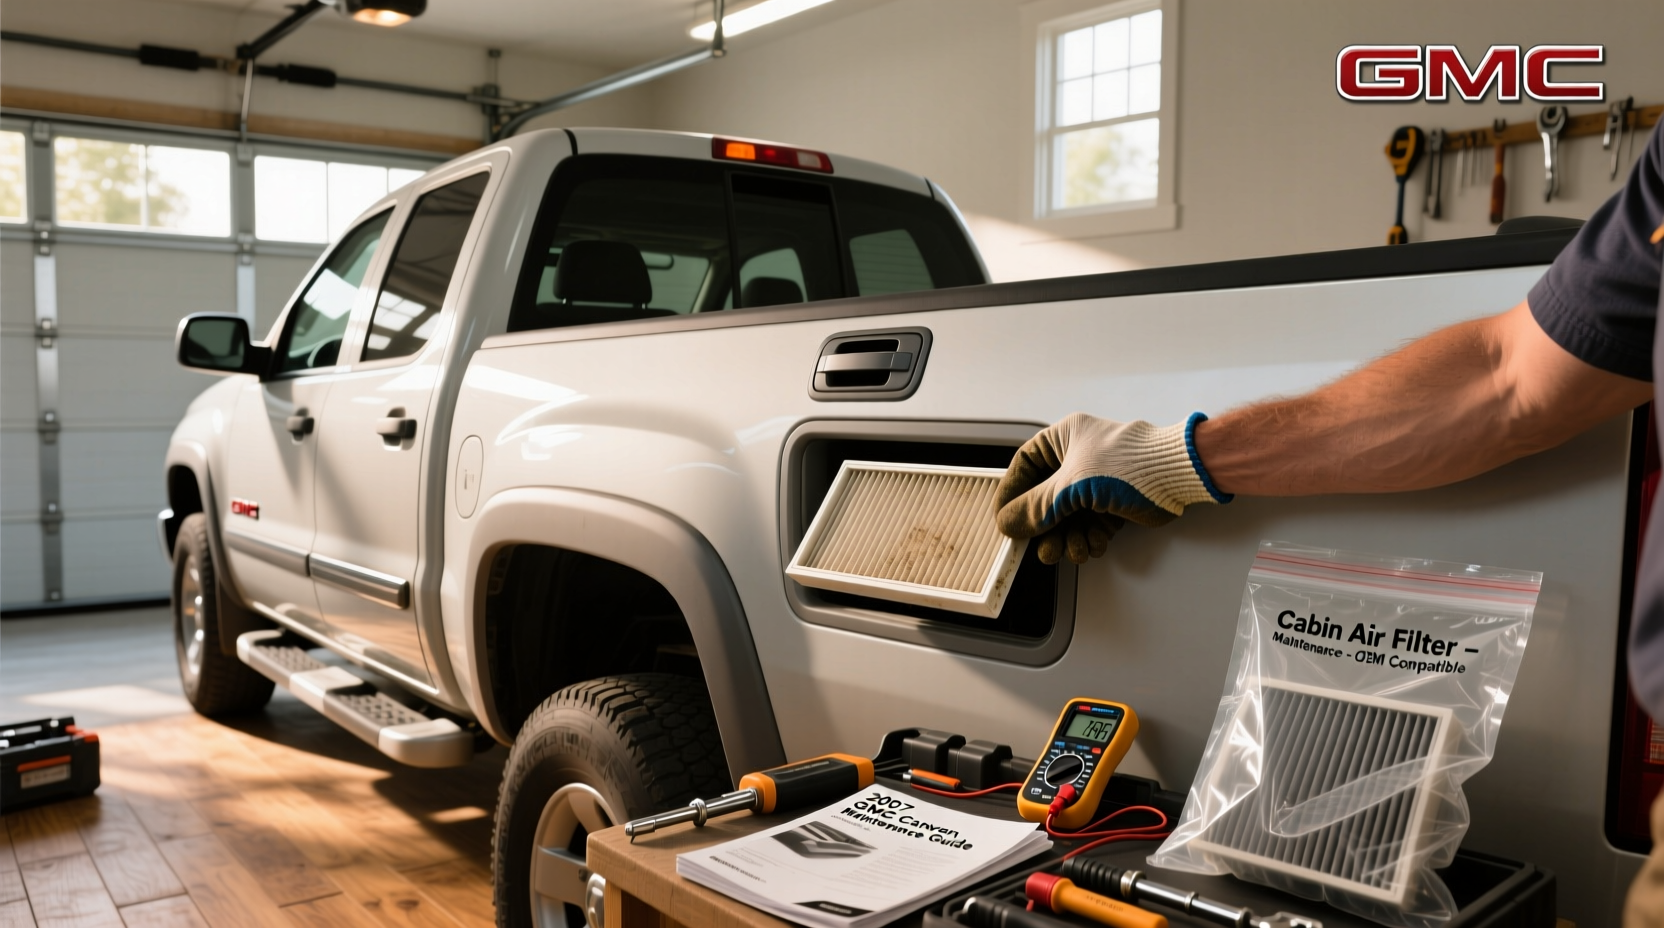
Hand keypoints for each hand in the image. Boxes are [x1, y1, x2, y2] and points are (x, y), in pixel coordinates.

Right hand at [995, 412, 1229, 563]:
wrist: (1176, 477)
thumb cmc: (1130, 464)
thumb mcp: (1071, 486)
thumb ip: (1036, 507)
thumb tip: (1009, 522)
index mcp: (1064, 438)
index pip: (1025, 466)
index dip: (1012, 494)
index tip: (1005, 519)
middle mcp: (1078, 458)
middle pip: (1045, 498)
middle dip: (1045, 527)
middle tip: (1042, 547)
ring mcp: (1096, 481)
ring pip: (1067, 517)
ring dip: (1067, 538)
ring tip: (1072, 551)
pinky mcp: (1113, 502)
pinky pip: (1089, 525)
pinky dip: (1089, 539)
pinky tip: (1093, 545)